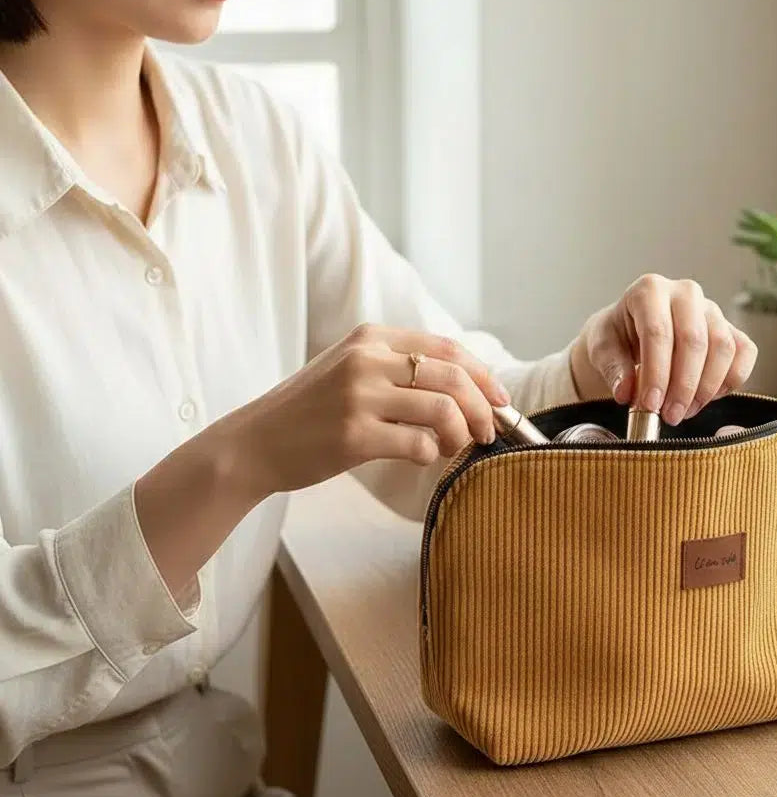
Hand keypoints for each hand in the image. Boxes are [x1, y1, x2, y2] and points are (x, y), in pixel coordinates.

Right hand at [231, 323, 509, 497]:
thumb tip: (468, 390)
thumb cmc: (310, 412)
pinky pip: (419, 444)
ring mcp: (359, 396)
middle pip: (453, 377)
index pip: (448, 347)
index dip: (483, 375)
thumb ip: (399, 369)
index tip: (500, 400)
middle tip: (489, 432)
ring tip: (456, 448)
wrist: (255, 443)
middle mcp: (367, 359)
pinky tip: (424, 458)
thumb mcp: (351, 370)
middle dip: (483, 408)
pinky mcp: (353, 435)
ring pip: (443, 410)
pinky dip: (433, 454)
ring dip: (462, 434)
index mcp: (371, 337)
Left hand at [569, 275, 757, 424]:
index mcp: (649, 290)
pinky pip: (744, 353)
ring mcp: (712, 309)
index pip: (658, 332)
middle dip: (683, 386)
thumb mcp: (601, 349)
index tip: (651, 405)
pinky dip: (729, 381)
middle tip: (669, 416)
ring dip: (705, 388)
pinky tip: (704, 399)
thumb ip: (612, 369)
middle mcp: (685, 293)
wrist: (631, 333)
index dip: (656, 373)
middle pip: (694, 341)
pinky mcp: (730, 328)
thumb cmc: (616, 338)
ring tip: (682, 412)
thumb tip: (626, 392)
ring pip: (723, 348)